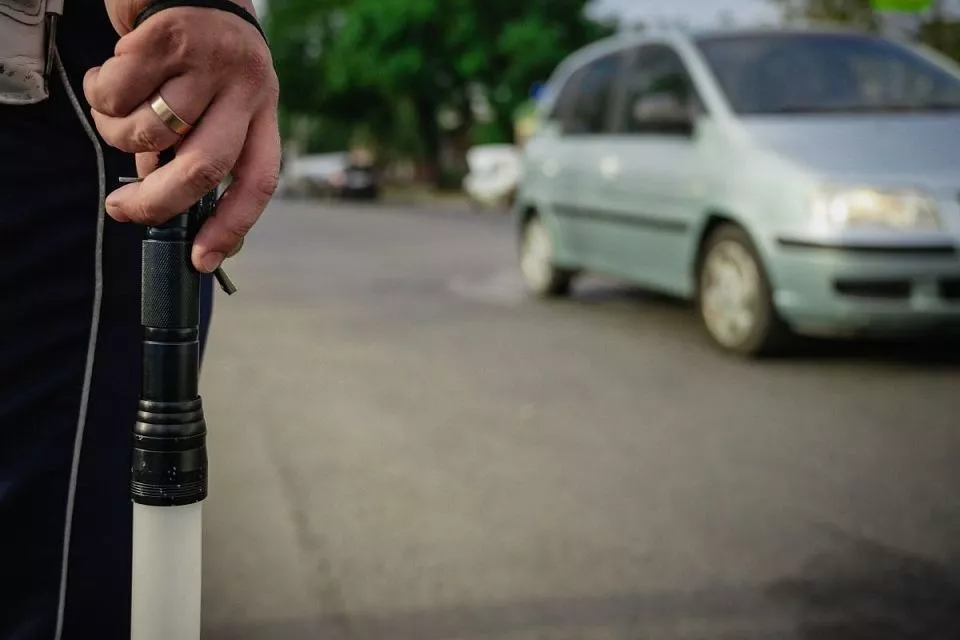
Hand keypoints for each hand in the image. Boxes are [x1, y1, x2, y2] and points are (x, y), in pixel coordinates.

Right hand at [85, 0, 280, 272]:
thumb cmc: (196, 58)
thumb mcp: (214, 104)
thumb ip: (194, 150)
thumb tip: (162, 206)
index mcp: (262, 113)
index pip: (258, 181)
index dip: (232, 225)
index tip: (201, 261)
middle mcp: (246, 90)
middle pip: (205, 167)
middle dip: (158, 201)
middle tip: (121, 209)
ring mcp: (209, 63)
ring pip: (152, 131)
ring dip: (118, 137)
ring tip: (115, 117)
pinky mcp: (167, 36)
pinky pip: (119, 91)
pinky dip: (101, 95)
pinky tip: (109, 78)